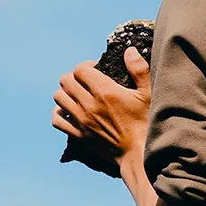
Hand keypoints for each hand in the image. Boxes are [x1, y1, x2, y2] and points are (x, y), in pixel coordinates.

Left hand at [52, 46, 151, 167]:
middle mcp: (89, 105)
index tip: (95, 70)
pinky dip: (59, 113)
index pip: (80, 69)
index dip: (86, 66)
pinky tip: (68, 111)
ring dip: (65, 93)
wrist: (138, 154)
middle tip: (85, 82)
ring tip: (76, 95)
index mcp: (105, 91)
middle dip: (74, 77)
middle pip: (65, 80)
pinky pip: (56, 120)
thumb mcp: (148, 95)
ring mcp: (81, 121)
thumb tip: (129, 50)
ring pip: (58, 97)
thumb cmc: (145, 124)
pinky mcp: (78, 135)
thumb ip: (139, 70)